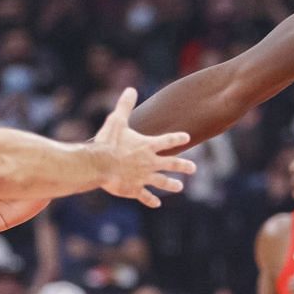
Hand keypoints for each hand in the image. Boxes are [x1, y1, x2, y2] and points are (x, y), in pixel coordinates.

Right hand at [87, 87, 194, 207]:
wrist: (100, 165)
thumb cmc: (108, 142)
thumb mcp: (117, 120)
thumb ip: (125, 106)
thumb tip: (131, 89)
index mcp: (147, 145)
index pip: (167, 141)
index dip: (177, 138)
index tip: (187, 137)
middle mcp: (149, 162)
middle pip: (171, 164)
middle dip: (183, 166)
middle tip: (193, 168)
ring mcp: (143, 177)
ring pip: (162, 182)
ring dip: (171, 184)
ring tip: (179, 187)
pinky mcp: (134, 189)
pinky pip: (145, 196)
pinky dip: (151, 200)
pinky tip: (157, 204)